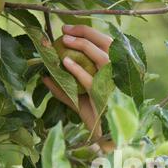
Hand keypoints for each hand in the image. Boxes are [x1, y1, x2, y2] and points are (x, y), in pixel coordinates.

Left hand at [41, 24, 114, 152]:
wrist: (109, 138)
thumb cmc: (97, 118)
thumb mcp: (79, 101)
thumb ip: (64, 89)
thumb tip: (45, 77)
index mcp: (120, 72)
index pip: (108, 44)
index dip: (89, 32)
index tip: (69, 29)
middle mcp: (121, 75)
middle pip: (107, 43)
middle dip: (85, 32)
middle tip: (64, 30)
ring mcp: (115, 85)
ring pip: (101, 57)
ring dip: (82, 45)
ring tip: (65, 42)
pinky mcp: (107, 97)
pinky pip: (90, 79)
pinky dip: (77, 69)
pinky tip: (65, 63)